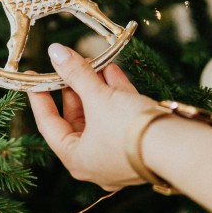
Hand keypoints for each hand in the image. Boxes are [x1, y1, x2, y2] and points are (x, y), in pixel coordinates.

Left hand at [28, 43, 156, 189]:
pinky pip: (121, 116)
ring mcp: (119, 153)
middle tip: (71, 64)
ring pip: (101, 115)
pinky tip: (112, 70)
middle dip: (75, 88)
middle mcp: (96, 161)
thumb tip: (56, 51)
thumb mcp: (98, 97)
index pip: (49, 125)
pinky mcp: (140, 142)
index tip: (35, 77)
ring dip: (96, 87)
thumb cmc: (128, 129)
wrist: (176, 146)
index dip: (40, 98)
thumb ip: (76, 73)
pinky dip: (115, 94)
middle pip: (77, 119)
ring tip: (92, 62)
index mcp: (77, 159)